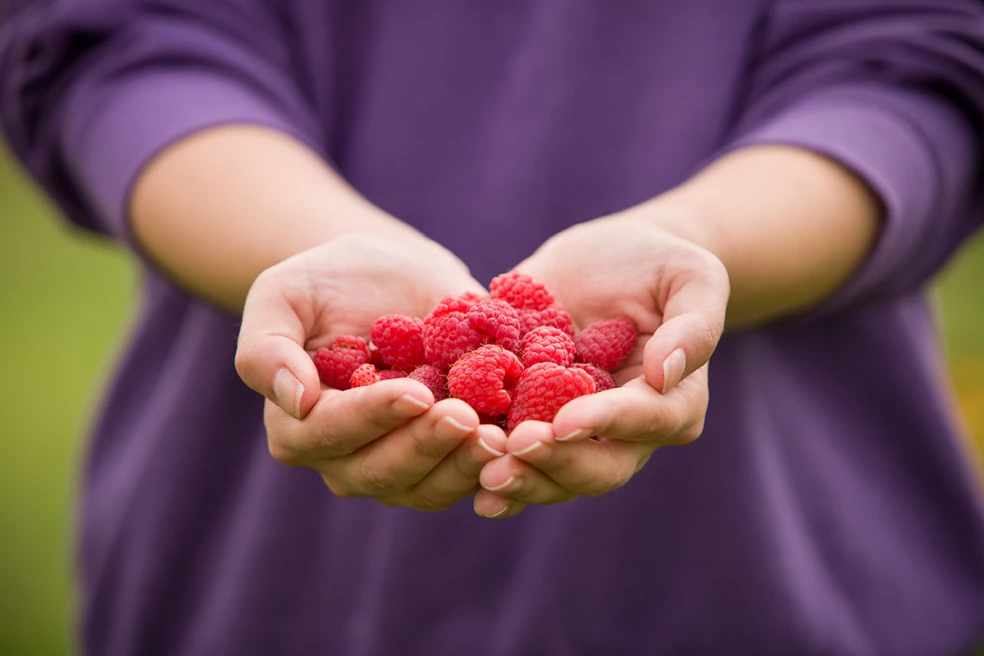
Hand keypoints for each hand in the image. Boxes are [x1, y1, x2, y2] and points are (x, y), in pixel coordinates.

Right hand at [236, 233, 515, 511]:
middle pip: (381, 471)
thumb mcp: (284, 292)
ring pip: (428, 487)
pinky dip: (498, 472)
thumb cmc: (331, 279)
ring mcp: (401, 465)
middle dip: (425, 446)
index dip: (372, 417)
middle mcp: (346, 458)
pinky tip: (522, 448)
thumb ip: (267, 345)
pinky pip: (470, 481)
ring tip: (500, 436)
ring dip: (464, 467)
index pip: (330, 433)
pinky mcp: (448, 459)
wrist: (396, 277)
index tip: (413, 392)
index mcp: (299, 425)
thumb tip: (296, 400)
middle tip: (466, 417)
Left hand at [473, 210, 728, 517]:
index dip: (605, 423)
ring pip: (550, 476)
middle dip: (554, 464)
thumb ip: (693, 324)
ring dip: (516, 478)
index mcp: (670, 405)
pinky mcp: (528, 420)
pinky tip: (448, 460)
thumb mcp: (692, 276)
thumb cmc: (658, 264)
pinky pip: (508, 454)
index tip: (564, 420)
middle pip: (596, 469)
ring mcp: (572, 433)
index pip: (642, 423)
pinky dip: (479, 463)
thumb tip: (664, 373)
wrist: (605, 260)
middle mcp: (622, 434)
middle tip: (512, 450)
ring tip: (479, 471)